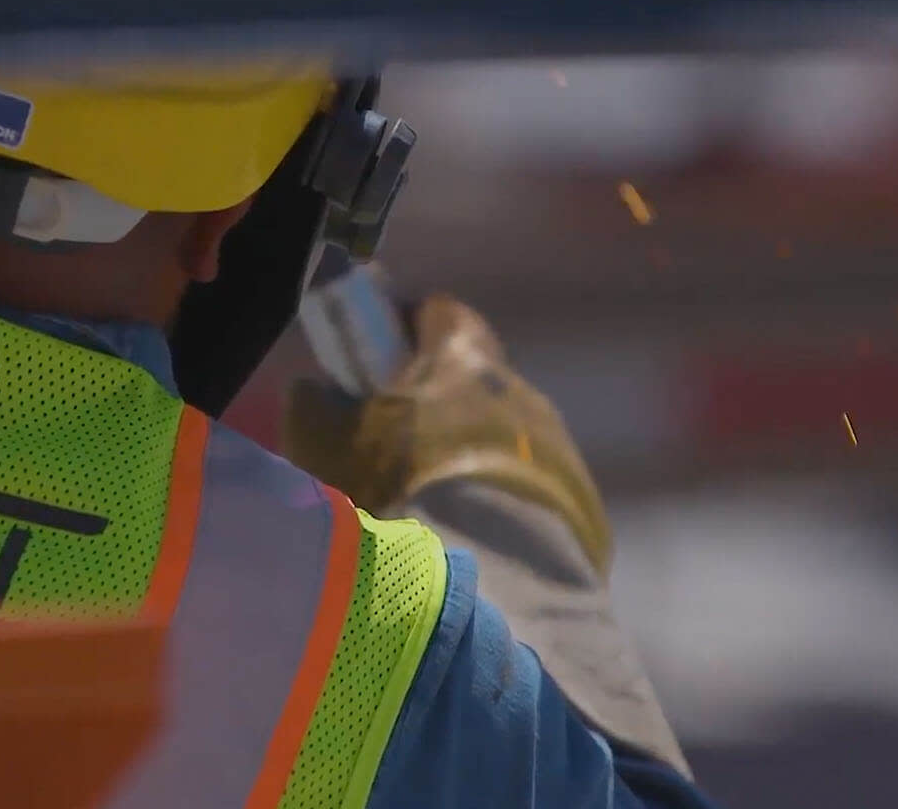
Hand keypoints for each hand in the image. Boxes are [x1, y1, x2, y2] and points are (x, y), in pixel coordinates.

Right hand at [282, 295, 612, 573]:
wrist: (487, 583)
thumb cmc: (397, 493)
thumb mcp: (322, 445)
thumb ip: (315, 405)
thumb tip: (319, 389)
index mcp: (464, 356)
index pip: (440, 313)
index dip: (404, 331)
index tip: (377, 365)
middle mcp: (522, 391)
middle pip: (475, 380)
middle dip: (438, 407)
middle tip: (394, 452)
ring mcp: (561, 450)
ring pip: (505, 441)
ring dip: (471, 464)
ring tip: (434, 517)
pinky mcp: (582, 510)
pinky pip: (532, 497)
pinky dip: (503, 513)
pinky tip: (473, 550)